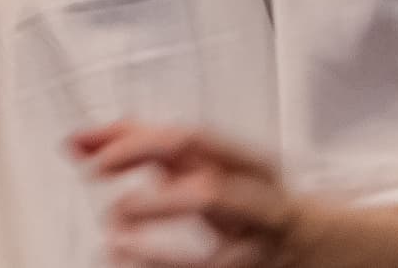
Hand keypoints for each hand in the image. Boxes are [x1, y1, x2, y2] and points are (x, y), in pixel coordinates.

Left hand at [72, 121, 302, 266]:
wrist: (322, 243)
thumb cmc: (244, 192)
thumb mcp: (201, 162)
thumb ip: (136, 142)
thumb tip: (75, 141)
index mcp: (245, 164)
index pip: (191, 141)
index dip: (136, 147)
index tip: (93, 162)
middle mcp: (258, 204)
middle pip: (210, 194)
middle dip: (154, 201)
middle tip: (111, 206)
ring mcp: (260, 247)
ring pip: (218, 256)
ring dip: (159, 250)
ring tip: (114, 239)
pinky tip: (123, 258)